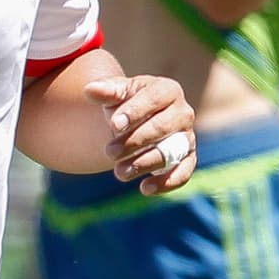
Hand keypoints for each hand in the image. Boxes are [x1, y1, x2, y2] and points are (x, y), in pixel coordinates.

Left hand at [86, 74, 196, 193]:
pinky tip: (145, 188)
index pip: (153, 100)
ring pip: (170, 152)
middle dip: (134, 141)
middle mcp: (183, 113)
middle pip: (161, 128)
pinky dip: (166, 182)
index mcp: (167, 90)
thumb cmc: (126, 103)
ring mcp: (186, 137)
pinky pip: (183, 173)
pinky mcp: (187, 159)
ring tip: (119, 172)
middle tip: (109, 152)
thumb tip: (90, 89)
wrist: (136, 122)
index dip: (133, 112)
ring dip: (144, 164)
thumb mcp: (117, 94)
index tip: (113, 126)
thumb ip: (106, 90)